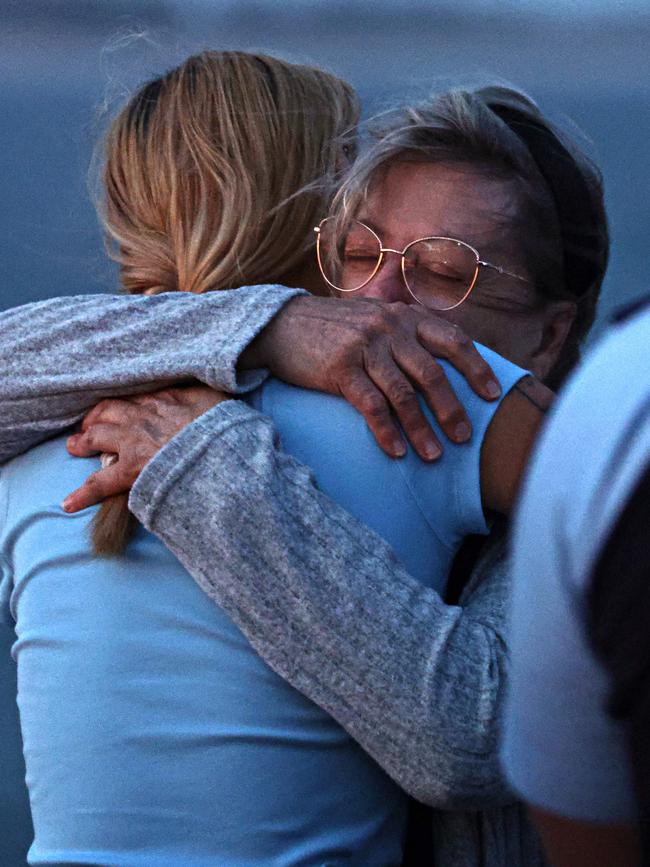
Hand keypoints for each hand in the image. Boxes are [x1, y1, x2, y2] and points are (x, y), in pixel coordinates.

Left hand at [62, 385, 227, 512]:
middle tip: (89, 424)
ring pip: (97, 436)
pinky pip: (99, 482)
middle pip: (110, 410)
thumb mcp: (218, 401)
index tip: (119, 408)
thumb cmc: (224, 429)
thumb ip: (204, 395)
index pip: (135, 398)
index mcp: (164, 400)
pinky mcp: (130, 469)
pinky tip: (68, 503)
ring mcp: (133, 442)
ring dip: (82, 441)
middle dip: (96, 417)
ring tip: (73, 447)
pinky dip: (83, 494)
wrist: (220, 452)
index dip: (123, 403)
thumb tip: (206, 393)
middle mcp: (143, 417)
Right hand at [242, 295, 501, 460]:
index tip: (493, 395)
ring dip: (422, 429)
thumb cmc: (333, 329)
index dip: (477, 368)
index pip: (453, 340)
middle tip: (465, 438)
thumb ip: (405, 333)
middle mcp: (389, 328)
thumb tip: (442, 361)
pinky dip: (386, 432)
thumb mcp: (375, 318)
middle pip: (432, 373)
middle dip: (452, 410)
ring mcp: (365, 347)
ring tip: (434, 456)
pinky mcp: (340, 368)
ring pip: (404, 394)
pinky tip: (396, 452)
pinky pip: (371, 405)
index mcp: (404, 316)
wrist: (280, 325)